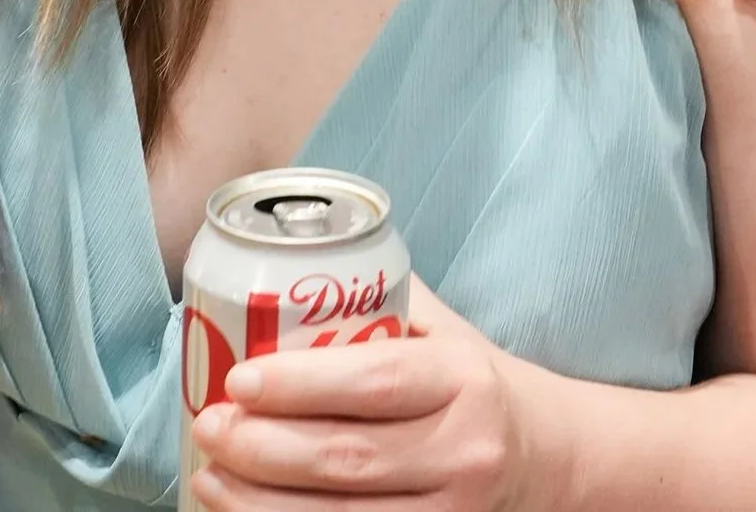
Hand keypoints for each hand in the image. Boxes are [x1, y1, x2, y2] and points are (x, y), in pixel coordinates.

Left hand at [190, 278, 531, 510]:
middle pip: (348, 458)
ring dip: (262, 504)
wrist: (545, 456)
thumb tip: (285, 267)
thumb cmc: (473, 383)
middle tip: (211, 426)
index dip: (300, 385)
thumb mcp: (444, 333)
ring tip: (210, 476)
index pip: (375, 380)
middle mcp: (464, 450)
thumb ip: (379, 302)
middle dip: (264, 447)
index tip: (239, 378)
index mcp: (463, 378)